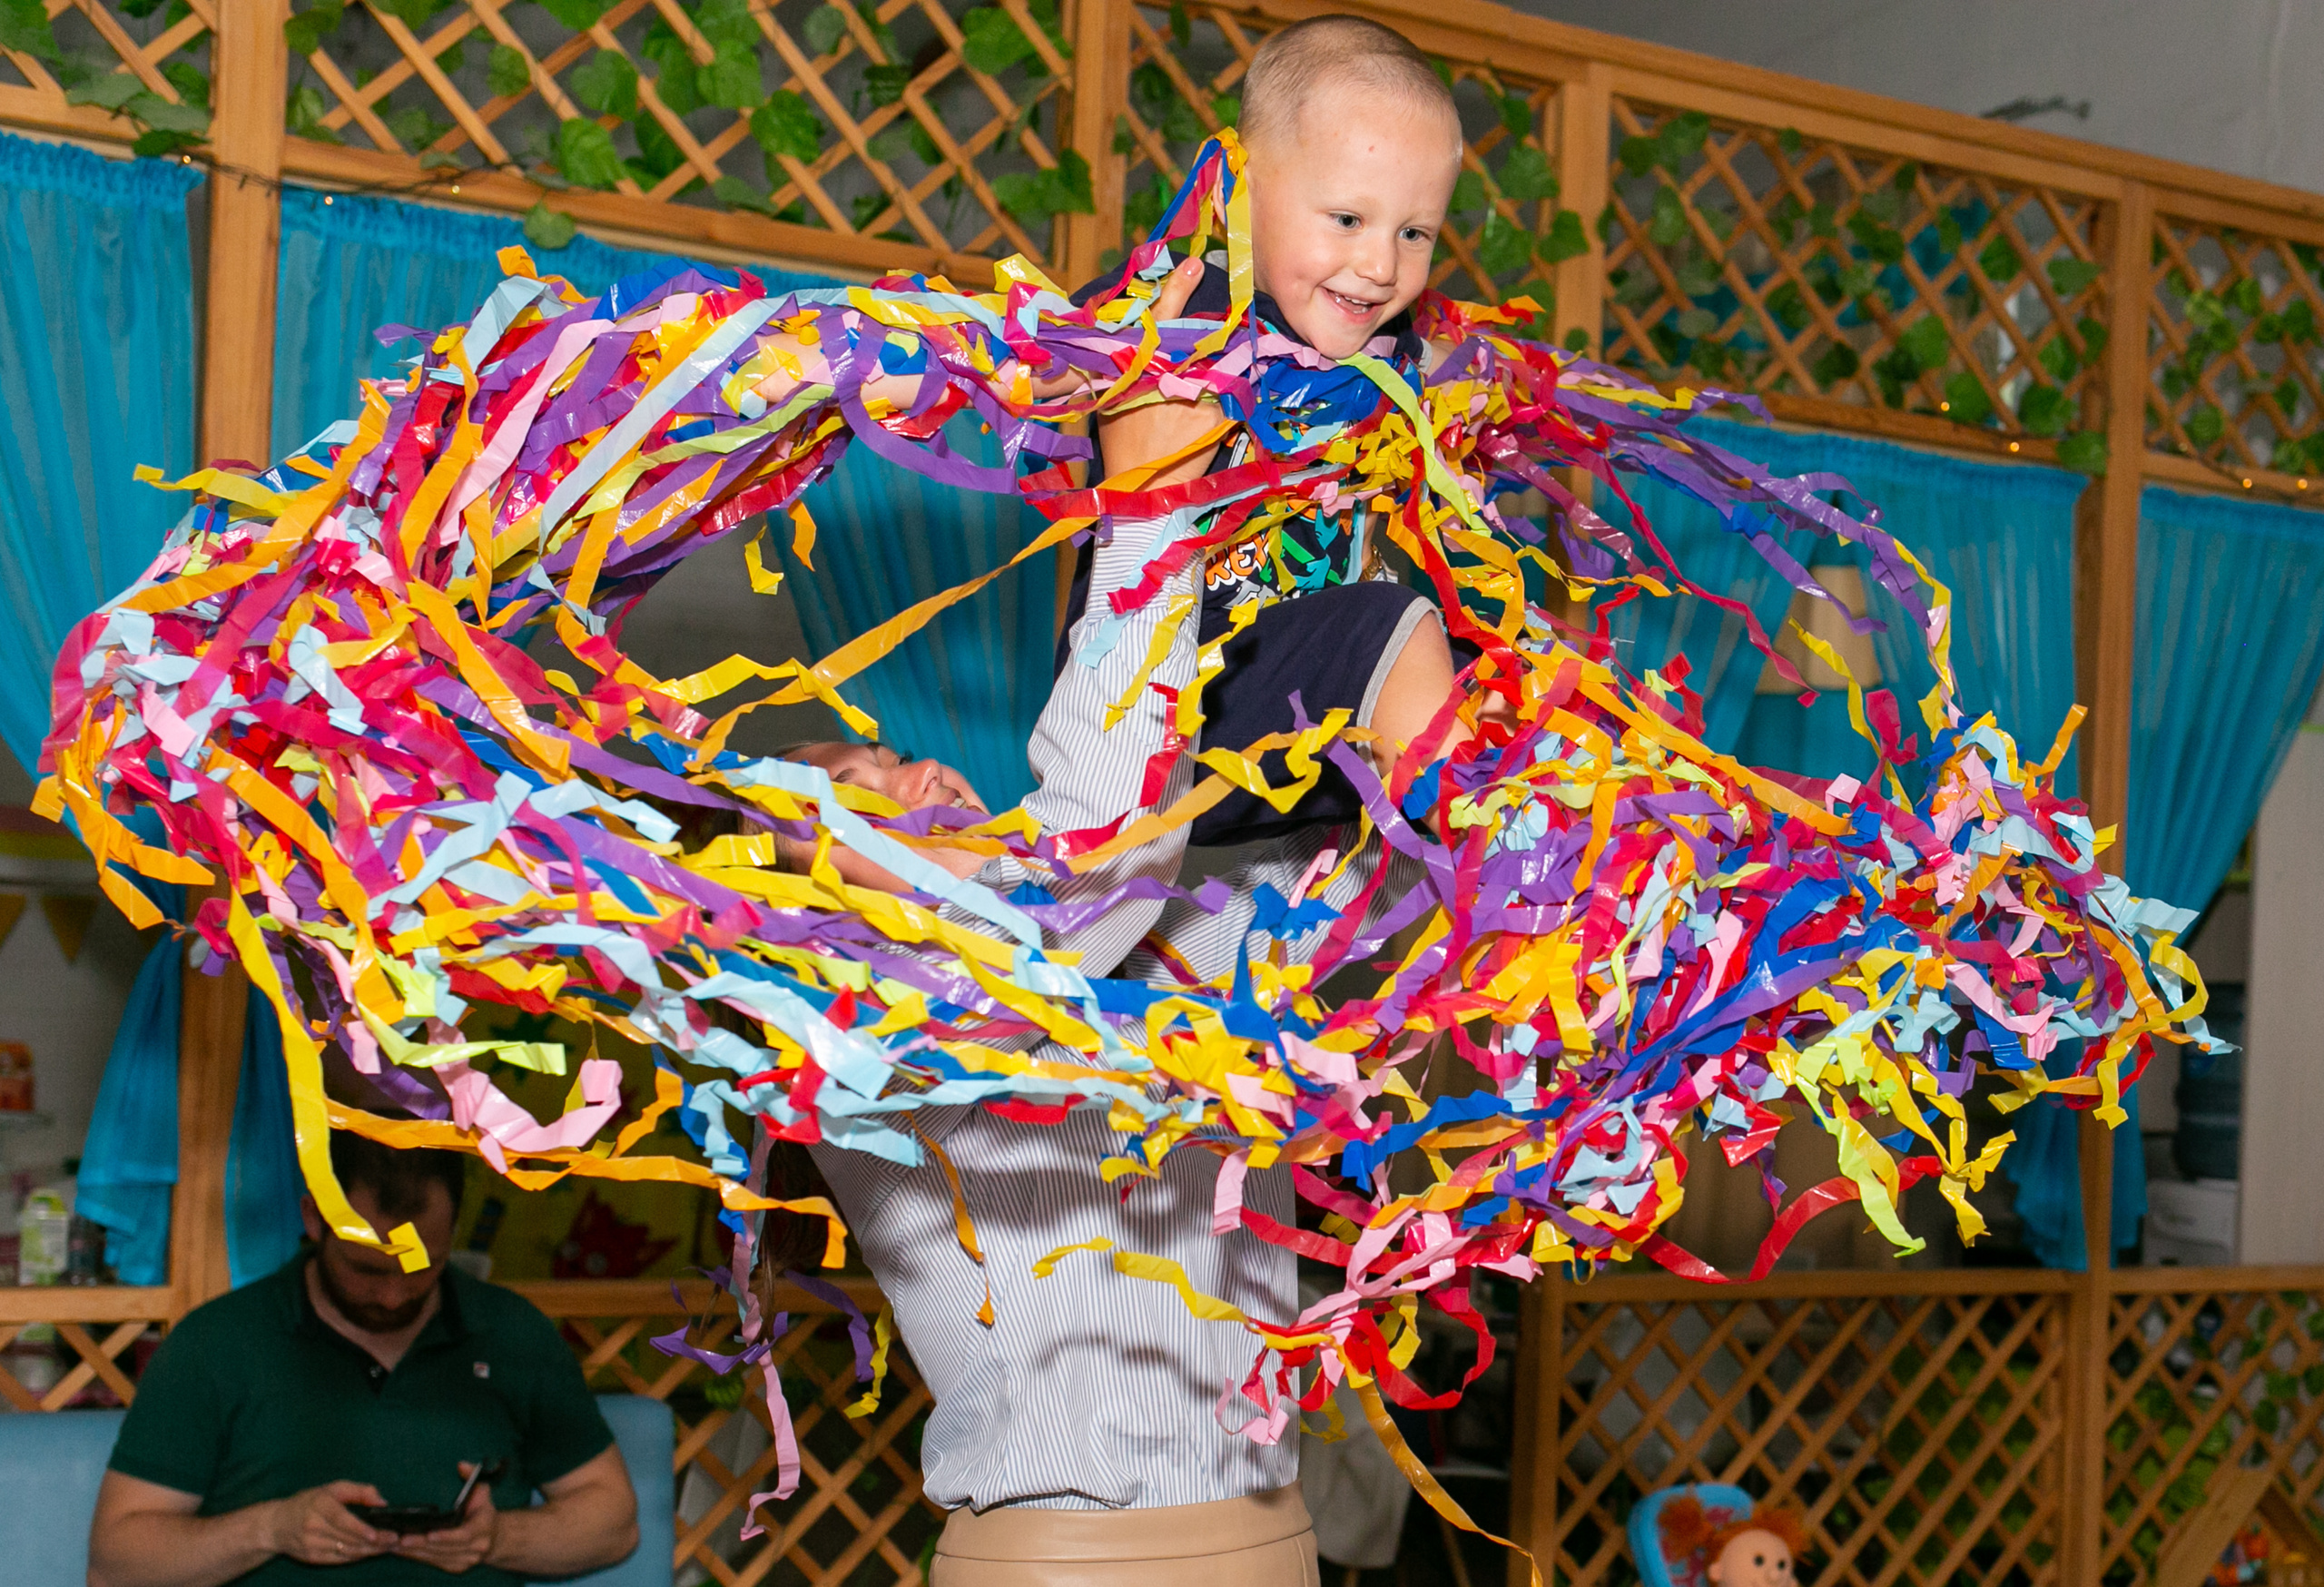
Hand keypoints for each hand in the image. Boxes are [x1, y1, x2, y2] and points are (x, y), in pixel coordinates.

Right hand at [264, 1481, 389, 1567]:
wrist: (277, 1524)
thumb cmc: (310, 1501)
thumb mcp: (333, 1488)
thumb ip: (360, 1491)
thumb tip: (382, 1503)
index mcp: (319, 1504)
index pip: (341, 1519)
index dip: (359, 1529)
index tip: (376, 1534)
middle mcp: (313, 1526)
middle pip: (347, 1537)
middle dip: (373, 1541)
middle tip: (394, 1540)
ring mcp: (311, 1545)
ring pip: (345, 1551)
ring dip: (369, 1551)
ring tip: (388, 1546)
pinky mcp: (312, 1558)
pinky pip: (339, 1559)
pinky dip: (357, 1556)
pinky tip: (371, 1552)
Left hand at [392, 1464, 499, 1574]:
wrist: (494, 1536)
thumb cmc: (483, 1510)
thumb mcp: (482, 1490)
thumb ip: (472, 1476)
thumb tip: (461, 1465)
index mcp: (483, 1528)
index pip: (464, 1535)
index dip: (446, 1536)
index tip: (429, 1533)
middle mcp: (476, 1547)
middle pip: (445, 1548)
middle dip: (422, 1544)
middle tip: (401, 1538)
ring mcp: (466, 1560)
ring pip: (437, 1557)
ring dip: (416, 1552)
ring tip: (395, 1544)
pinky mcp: (456, 1566)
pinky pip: (434, 1563)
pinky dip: (418, 1557)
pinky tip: (403, 1551)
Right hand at [1095, 256, 1230, 489]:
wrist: (1142, 487)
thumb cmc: (1122, 443)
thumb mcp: (1112, 398)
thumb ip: (1128, 366)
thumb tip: (1143, 338)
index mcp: (1135, 365)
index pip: (1158, 319)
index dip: (1175, 290)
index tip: (1191, 265)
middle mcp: (1167, 373)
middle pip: (1197, 338)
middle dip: (1209, 331)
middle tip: (1223, 314)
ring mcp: (1195, 391)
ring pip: (1217, 364)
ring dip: (1218, 369)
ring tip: (1200, 392)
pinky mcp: (1216, 412)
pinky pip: (1229, 392)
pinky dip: (1226, 397)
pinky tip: (1215, 410)